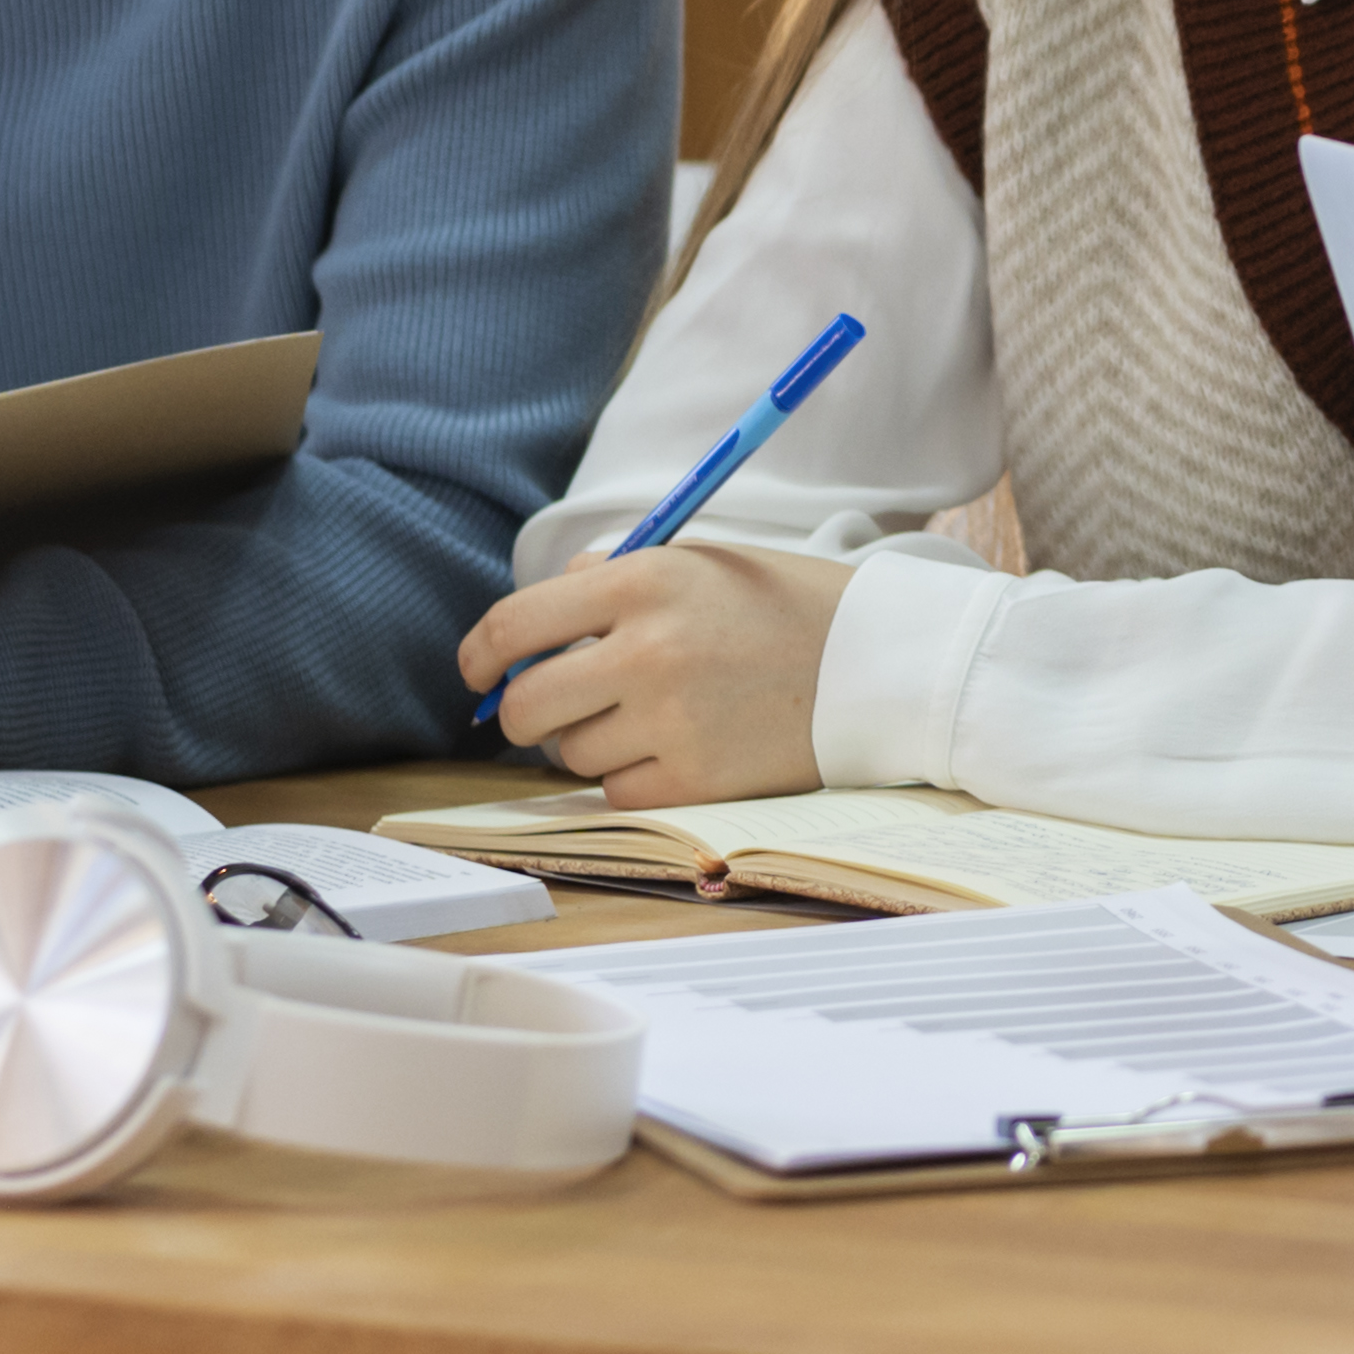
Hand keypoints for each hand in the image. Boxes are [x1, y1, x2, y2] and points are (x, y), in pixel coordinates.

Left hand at [457, 543, 850, 806]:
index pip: (512, 625)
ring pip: (570, 753)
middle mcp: (648, 651)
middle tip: (553, 707)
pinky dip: (632, 776)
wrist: (876, 659)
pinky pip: (616, 791)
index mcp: (641, 583)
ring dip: (590, 741)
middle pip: (524, 705)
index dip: (477, 656)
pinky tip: (679, 746)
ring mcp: (671, 719)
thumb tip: (521, 638)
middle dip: (523, 712)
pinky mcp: (697, 778)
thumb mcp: (695, 562)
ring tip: (649, 716)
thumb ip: (606, 581)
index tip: (478, 671)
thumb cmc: (778, 605)